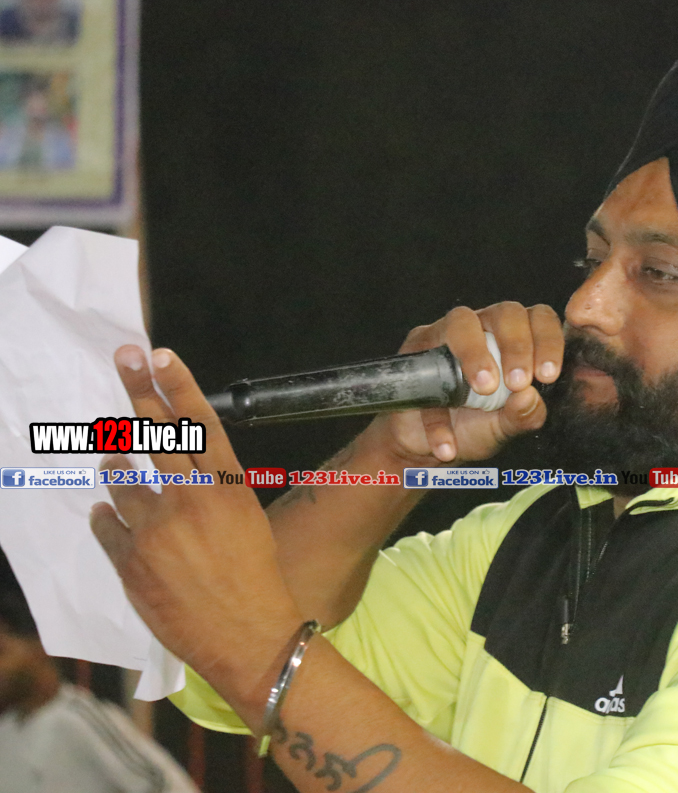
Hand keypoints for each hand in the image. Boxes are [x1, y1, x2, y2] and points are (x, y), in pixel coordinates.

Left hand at [89, 346, 302, 713]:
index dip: (178, 385)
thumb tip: (182, 473)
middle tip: (123, 358)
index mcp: (228, 486)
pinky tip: (106, 514)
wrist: (249, 636)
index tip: (160, 354)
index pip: (200, 423)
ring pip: (123, 478)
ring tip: (112, 454)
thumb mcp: (247, 522)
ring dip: (116, 463)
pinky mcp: (131, 559)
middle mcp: (192, 497)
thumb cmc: (258, 580)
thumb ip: (214, 494)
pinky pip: (107, 525)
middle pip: (157, 431)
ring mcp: (157, 527)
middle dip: (138, 389)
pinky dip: (106, 517)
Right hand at [373, 302, 563, 463]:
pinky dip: (437, 415)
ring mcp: (445, 333)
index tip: (547, 375)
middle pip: (505, 312)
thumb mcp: (504, 427)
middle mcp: (485, 327)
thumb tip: (530, 398)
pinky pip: (426, 367)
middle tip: (517, 382)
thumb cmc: (473, 425)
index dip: (548, 340)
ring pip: (462, 322)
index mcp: (516, 339)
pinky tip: (447, 445)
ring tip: (484, 389)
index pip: (539, 318)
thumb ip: (523, 415)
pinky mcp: (414, 351)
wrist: (426, 445)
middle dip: (516, 345)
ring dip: (475, 353)